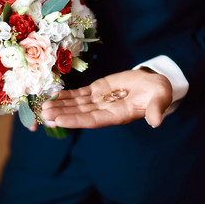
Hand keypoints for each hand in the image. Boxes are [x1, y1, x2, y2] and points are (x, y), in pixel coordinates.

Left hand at [30, 69, 172, 130]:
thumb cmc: (158, 92)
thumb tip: (156, 122)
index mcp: (118, 115)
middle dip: (62, 114)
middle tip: (43, 114)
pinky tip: (53, 96)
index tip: (60, 121)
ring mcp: (100, 100)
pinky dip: (66, 95)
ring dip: (61, 105)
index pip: (94, 120)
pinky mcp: (97, 90)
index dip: (77, 121)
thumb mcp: (160, 98)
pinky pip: (79, 93)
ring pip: (77, 104)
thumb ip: (156, 109)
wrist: (153, 83)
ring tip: (43, 106)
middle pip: (80, 114)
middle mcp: (105, 110)